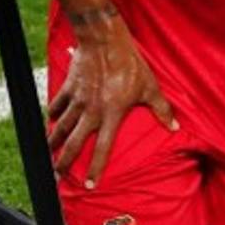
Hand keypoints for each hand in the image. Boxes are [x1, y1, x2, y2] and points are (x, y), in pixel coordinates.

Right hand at [47, 23, 177, 186]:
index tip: (89, 185)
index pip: (103, 148)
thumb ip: (162, 109)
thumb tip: (175, 127)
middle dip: (64, 162)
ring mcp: (78, 100)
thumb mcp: (150, 87)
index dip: (96, 168)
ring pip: (61, 127)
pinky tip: (50, 120)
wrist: (105, 39)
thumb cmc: (131, 63)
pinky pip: (57, 104)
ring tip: (49, 153)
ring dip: (54, 142)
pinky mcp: (69, 87)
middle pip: (75, 143)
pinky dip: (52, 113)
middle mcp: (92, 111)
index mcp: (112, 114)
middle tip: (57, 176)